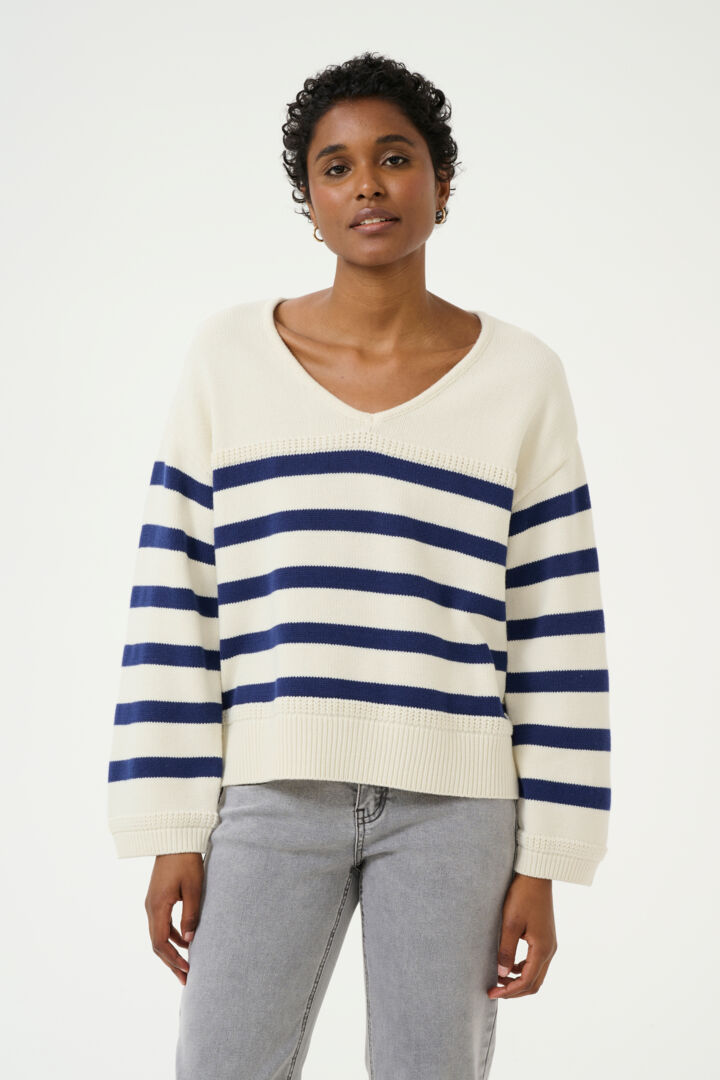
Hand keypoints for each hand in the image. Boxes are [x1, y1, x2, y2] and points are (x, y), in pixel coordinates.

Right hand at [145, 852, 203, 984]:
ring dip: (172, 951)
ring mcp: (152, 903)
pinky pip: (162, 924)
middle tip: (186, 979)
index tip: (187, 970)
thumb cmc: (186, 860)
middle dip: (171, 962)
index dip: (173, 959)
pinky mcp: (158, 898)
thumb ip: (191, 914)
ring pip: (159, 935)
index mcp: (157, 907)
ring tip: (186, 966)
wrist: (174, 837)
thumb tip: (191, 941)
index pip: (160, 943)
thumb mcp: (193, 888)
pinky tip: (186, 942)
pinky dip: (172, 937)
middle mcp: (150, 908)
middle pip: (157, 943)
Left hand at [487, 872, 556, 998]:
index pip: (526, 981)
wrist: (536, 876)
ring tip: (499, 980)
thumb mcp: (510, 924)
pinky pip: (536, 962)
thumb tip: (502, 975)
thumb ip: (506, 950)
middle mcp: (550, 950)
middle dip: (514, 991)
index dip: (509, 991)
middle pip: (534, 983)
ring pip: (536, 974)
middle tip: (494, 991)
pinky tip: (509, 965)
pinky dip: (523, 969)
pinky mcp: (546, 937)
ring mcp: (550, 944)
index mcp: (542, 949)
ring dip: (519, 981)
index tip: (491, 993)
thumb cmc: (522, 896)